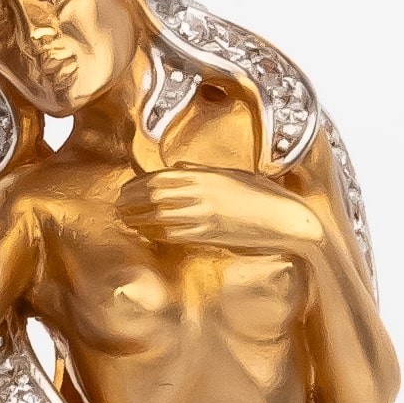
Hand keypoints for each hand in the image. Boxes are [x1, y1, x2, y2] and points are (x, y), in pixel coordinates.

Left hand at [117, 167, 321, 254]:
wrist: (285, 220)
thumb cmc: (262, 194)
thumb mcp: (232, 174)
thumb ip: (202, 169)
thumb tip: (176, 166)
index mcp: (205, 176)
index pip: (160, 177)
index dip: (138, 184)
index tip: (125, 188)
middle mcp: (200, 194)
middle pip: (153, 196)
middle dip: (131, 200)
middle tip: (118, 205)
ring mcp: (204, 216)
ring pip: (159, 215)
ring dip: (137, 217)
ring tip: (124, 218)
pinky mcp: (209, 235)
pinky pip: (174, 234)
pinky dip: (155, 232)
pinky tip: (145, 232)